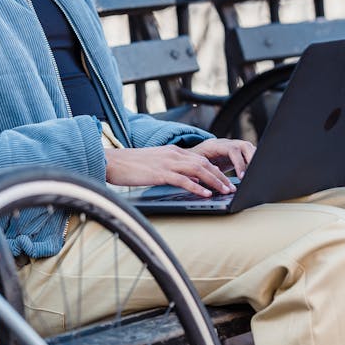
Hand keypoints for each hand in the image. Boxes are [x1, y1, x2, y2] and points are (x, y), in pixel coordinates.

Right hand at [104, 139, 254, 196]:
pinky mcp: (160, 173)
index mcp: (173, 151)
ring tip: (225, 192)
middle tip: (232, 188)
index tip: (226, 181)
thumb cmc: (131, 166)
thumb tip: (193, 181)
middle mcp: (173, 154)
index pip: (201, 159)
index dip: (216, 170)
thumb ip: (175, 171)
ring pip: (198, 170)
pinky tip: (206, 194)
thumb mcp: (157, 165)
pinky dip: (197, 187)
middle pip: (204, 163)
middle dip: (220, 177)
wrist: (113, 161)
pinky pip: (183, 180)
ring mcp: (167, 162)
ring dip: (215, 181)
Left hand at [189, 138, 255, 179]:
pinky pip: (249, 154)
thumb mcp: (194, 163)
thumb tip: (213, 173)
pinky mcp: (237, 152)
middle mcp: (227, 143)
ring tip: (256, 173)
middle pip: (245, 146)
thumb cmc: (193, 159)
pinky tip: (254, 172)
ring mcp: (233, 146)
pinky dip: (253, 161)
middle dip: (252, 159)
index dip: (239, 163)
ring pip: (249, 148)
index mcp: (216, 145)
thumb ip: (203, 168)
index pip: (232, 150)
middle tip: (254, 174)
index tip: (242, 176)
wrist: (194, 153)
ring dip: (255, 159)